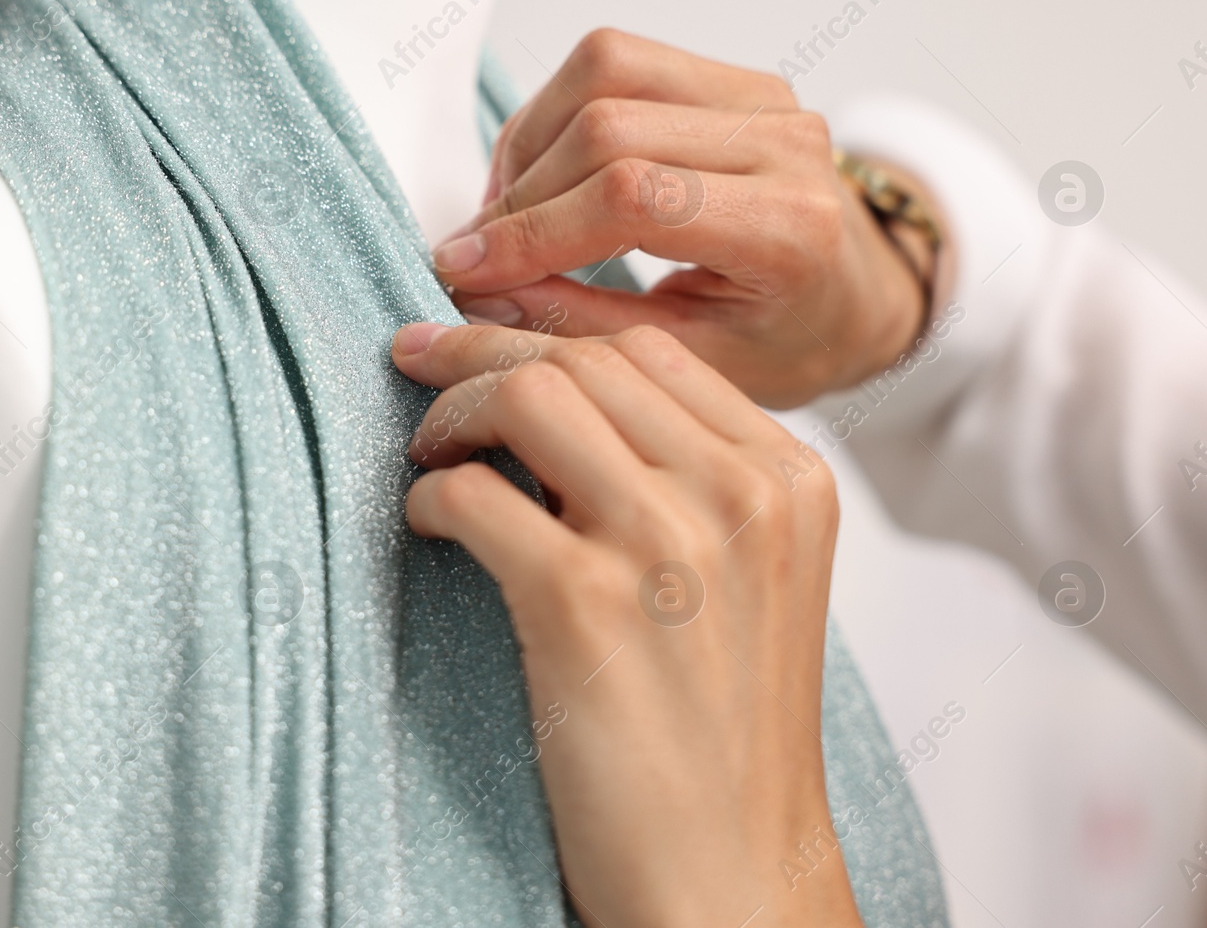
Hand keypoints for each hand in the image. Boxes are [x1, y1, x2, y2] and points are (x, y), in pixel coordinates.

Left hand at [392, 321, 862, 927]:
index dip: (549, 335)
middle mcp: (738, 494)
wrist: (731, 871)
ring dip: (452, 414)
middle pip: (583, 358)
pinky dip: (431, 498)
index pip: (650, 349)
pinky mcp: (584, 604)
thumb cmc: (723, 730)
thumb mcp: (749, 580)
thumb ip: (689, 483)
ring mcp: (665, 543)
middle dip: (483, 351)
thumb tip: (559, 403)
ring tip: (429, 454)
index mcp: (787, 479)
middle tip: (419, 364)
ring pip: (525, 397)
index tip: (485, 343)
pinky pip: (473, 494)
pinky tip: (430, 524)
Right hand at [432, 28, 933, 407]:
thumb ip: (583, 323)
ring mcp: (759, 96)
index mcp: (789, 229)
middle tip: (476, 254)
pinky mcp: (728, 75)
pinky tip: (540, 172)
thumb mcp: (692, 362)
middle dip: (521, 195)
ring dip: (531, 141)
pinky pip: (616, 59)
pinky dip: (556, 112)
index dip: (534, 231)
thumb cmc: (787, 339)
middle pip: (609, 127)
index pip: (634, 199)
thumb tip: (478, 287)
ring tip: (506, 213)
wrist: (855, 296)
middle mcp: (784, 143)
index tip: (466, 270)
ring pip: (605, 71)